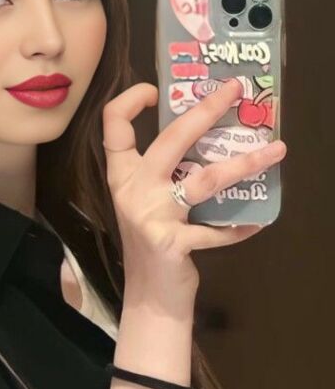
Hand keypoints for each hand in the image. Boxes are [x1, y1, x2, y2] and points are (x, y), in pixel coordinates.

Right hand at [102, 77, 286, 299]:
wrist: (149, 298)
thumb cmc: (152, 244)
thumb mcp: (148, 202)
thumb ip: (163, 174)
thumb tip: (208, 139)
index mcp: (122, 176)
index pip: (113, 126)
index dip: (130, 100)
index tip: (156, 91)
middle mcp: (132, 190)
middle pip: (170, 139)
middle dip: (206, 110)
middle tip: (235, 90)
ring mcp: (150, 216)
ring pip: (205, 179)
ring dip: (245, 163)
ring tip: (276, 151)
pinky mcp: (171, 242)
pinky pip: (216, 229)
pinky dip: (240, 227)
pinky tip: (257, 222)